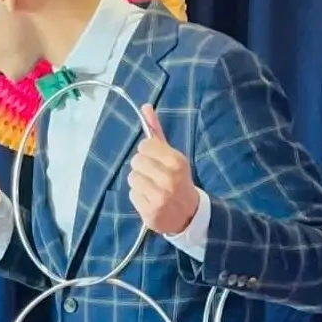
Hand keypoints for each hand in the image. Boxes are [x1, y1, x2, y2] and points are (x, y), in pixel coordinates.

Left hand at [128, 105, 200, 235]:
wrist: (189, 214)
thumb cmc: (178, 179)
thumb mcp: (172, 155)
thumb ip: (157, 132)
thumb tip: (145, 107)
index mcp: (177, 161)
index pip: (144, 146)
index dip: (146, 152)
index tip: (154, 159)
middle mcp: (169, 179)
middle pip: (136, 161)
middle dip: (142, 167)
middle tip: (153, 175)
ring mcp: (160, 197)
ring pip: (132, 178)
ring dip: (139, 182)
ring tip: (151, 188)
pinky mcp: (151, 212)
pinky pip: (132, 195)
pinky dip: (138, 197)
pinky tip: (150, 199)